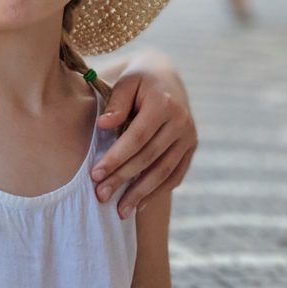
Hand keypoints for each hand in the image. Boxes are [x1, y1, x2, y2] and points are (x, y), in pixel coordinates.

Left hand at [91, 51, 196, 217]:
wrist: (166, 76)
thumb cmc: (138, 79)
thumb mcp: (126, 81)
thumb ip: (116, 102)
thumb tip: (104, 125)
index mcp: (164, 103)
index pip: (137, 137)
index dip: (116, 158)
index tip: (95, 174)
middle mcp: (181, 122)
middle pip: (149, 157)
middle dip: (123, 179)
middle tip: (100, 195)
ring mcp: (189, 137)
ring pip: (164, 171)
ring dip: (141, 193)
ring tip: (120, 211)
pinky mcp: (191, 148)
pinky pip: (175, 174)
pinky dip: (158, 191)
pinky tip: (140, 205)